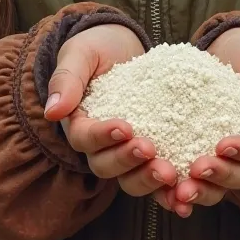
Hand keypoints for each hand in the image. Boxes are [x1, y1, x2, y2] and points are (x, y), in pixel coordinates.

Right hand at [43, 24, 177, 194]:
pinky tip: (187, 192)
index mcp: (79, 124)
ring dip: (148, 180)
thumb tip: (52, 111)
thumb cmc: (96, 48)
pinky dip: (170, 190)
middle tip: (150, 150)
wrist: (122, 46)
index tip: (125, 127)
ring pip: (131, 179)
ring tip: (170, 172)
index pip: (85, 138)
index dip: (103, 137)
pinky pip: (157, 178)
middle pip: (106, 166)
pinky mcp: (152, 155)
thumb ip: (66, 79)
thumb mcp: (80, 54)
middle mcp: (100, 146)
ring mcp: (125, 153)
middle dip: (127, 161)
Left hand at [156, 27, 239, 217]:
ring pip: (215, 185)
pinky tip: (162, 189)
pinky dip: (176, 188)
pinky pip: (188, 176)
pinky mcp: (194, 152)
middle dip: (220, 176)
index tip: (224, 145)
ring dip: (199, 190)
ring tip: (178, 189)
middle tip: (197, 169)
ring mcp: (221, 156)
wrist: (226, 47)